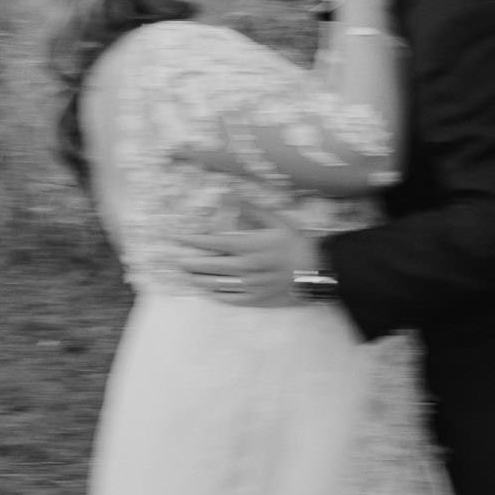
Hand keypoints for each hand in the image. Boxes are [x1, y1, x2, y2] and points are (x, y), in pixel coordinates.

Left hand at [177, 223, 306, 306]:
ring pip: (216, 284)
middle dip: (190, 262)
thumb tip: (231, 195)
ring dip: (198, 279)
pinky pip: (229, 298)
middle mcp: (246, 267)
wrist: (317, 272)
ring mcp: (250, 285)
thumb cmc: (297, 244)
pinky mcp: (255, 299)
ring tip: (189, 275)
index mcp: (250, 246)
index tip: (179, 238)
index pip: (213, 242)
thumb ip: (252, 210)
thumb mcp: (278, 222)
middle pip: (209, 266)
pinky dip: (215, 294)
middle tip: (177, 259)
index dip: (193, 240)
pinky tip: (209, 290)